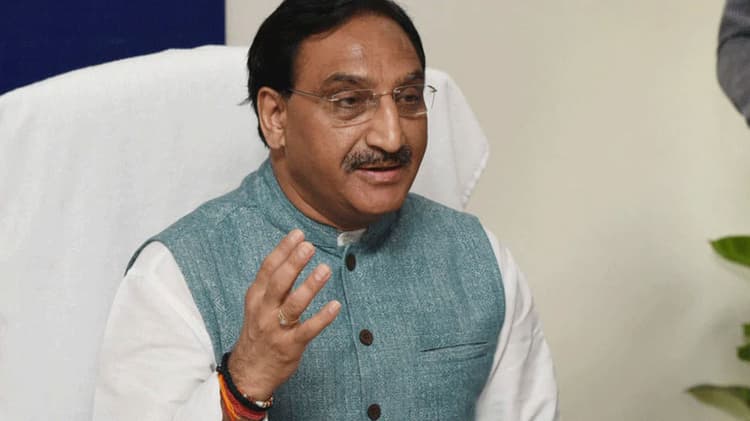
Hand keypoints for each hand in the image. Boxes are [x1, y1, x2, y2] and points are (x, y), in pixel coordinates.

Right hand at [228, 229, 340, 400]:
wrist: (249, 372)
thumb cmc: (258, 332)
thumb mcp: (257, 305)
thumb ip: (271, 283)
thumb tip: (291, 254)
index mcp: (256, 297)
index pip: (268, 268)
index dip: (283, 250)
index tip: (298, 234)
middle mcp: (264, 311)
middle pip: (279, 283)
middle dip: (294, 263)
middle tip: (309, 246)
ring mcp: (277, 329)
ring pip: (294, 304)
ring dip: (310, 286)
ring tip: (325, 270)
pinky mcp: (291, 345)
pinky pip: (308, 330)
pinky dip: (322, 317)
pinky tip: (335, 305)